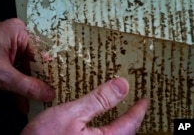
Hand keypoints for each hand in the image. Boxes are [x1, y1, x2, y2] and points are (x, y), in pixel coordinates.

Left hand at [0, 18, 53, 101]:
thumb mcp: (3, 76)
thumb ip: (28, 86)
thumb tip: (49, 94)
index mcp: (19, 33)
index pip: (43, 52)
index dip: (52, 70)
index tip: (61, 85)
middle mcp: (17, 39)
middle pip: (35, 63)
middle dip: (40, 82)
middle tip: (52, 96)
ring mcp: (9, 50)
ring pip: (26, 71)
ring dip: (28, 89)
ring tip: (40, 103)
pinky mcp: (3, 60)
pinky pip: (16, 74)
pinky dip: (17, 88)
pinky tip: (23, 104)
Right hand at [21, 78, 148, 134]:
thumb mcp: (72, 114)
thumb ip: (99, 100)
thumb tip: (122, 85)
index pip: (130, 124)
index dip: (139, 110)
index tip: (144, 100)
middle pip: (125, 133)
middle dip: (132, 118)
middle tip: (135, 104)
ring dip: (120, 122)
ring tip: (121, 110)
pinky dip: (106, 126)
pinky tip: (100, 119)